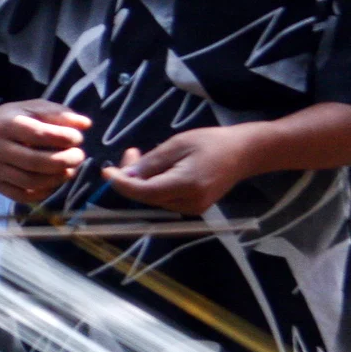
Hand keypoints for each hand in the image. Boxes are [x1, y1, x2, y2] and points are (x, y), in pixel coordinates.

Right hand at [0, 99, 89, 204]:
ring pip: (31, 181)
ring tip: (70, 170)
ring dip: (57, 178)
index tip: (78, 138)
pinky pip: (24, 195)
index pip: (39, 134)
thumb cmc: (15, 119)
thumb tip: (85, 125)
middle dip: (64, 161)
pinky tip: (54, 181)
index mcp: (7, 124)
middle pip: (35, 162)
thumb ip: (61, 114)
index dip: (64, 138)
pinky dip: (44, 192)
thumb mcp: (35, 108)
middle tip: (80, 156)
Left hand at [100, 127, 256, 214]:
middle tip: (131, 152)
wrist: (245, 153)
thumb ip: (152, 162)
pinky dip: (155, 185)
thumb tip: (126, 175)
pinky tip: (160, 168)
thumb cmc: (212, 142)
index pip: (143, 192)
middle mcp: (189, 203)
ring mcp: (193, 208)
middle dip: (131, 177)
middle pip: (146, 196)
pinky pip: (164, 199)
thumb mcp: (178, 144)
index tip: (105, 171)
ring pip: (153, 198)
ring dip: (142, 180)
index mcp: (186, 185)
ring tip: (145, 156)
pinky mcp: (194, 208)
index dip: (121, 184)